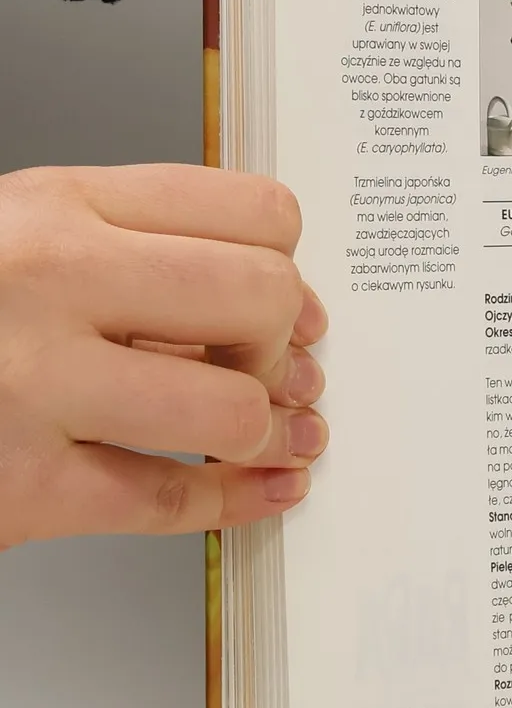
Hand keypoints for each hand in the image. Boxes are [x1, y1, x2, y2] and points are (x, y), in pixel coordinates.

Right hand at [0, 164, 329, 549]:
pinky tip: (259, 488)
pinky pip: (171, 499)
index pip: (247, 210)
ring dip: (260, 430)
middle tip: (271, 367)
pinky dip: (236, 500)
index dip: (287, 264)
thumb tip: (269, 307)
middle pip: (260, 299)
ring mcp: (34, 385)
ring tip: (254, 431)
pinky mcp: (23, 485)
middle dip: (281, 344)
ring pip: (230, 408)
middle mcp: (50, 282)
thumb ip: (127, 254)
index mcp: (54, 207)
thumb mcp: (17, 241)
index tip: (289, 300)